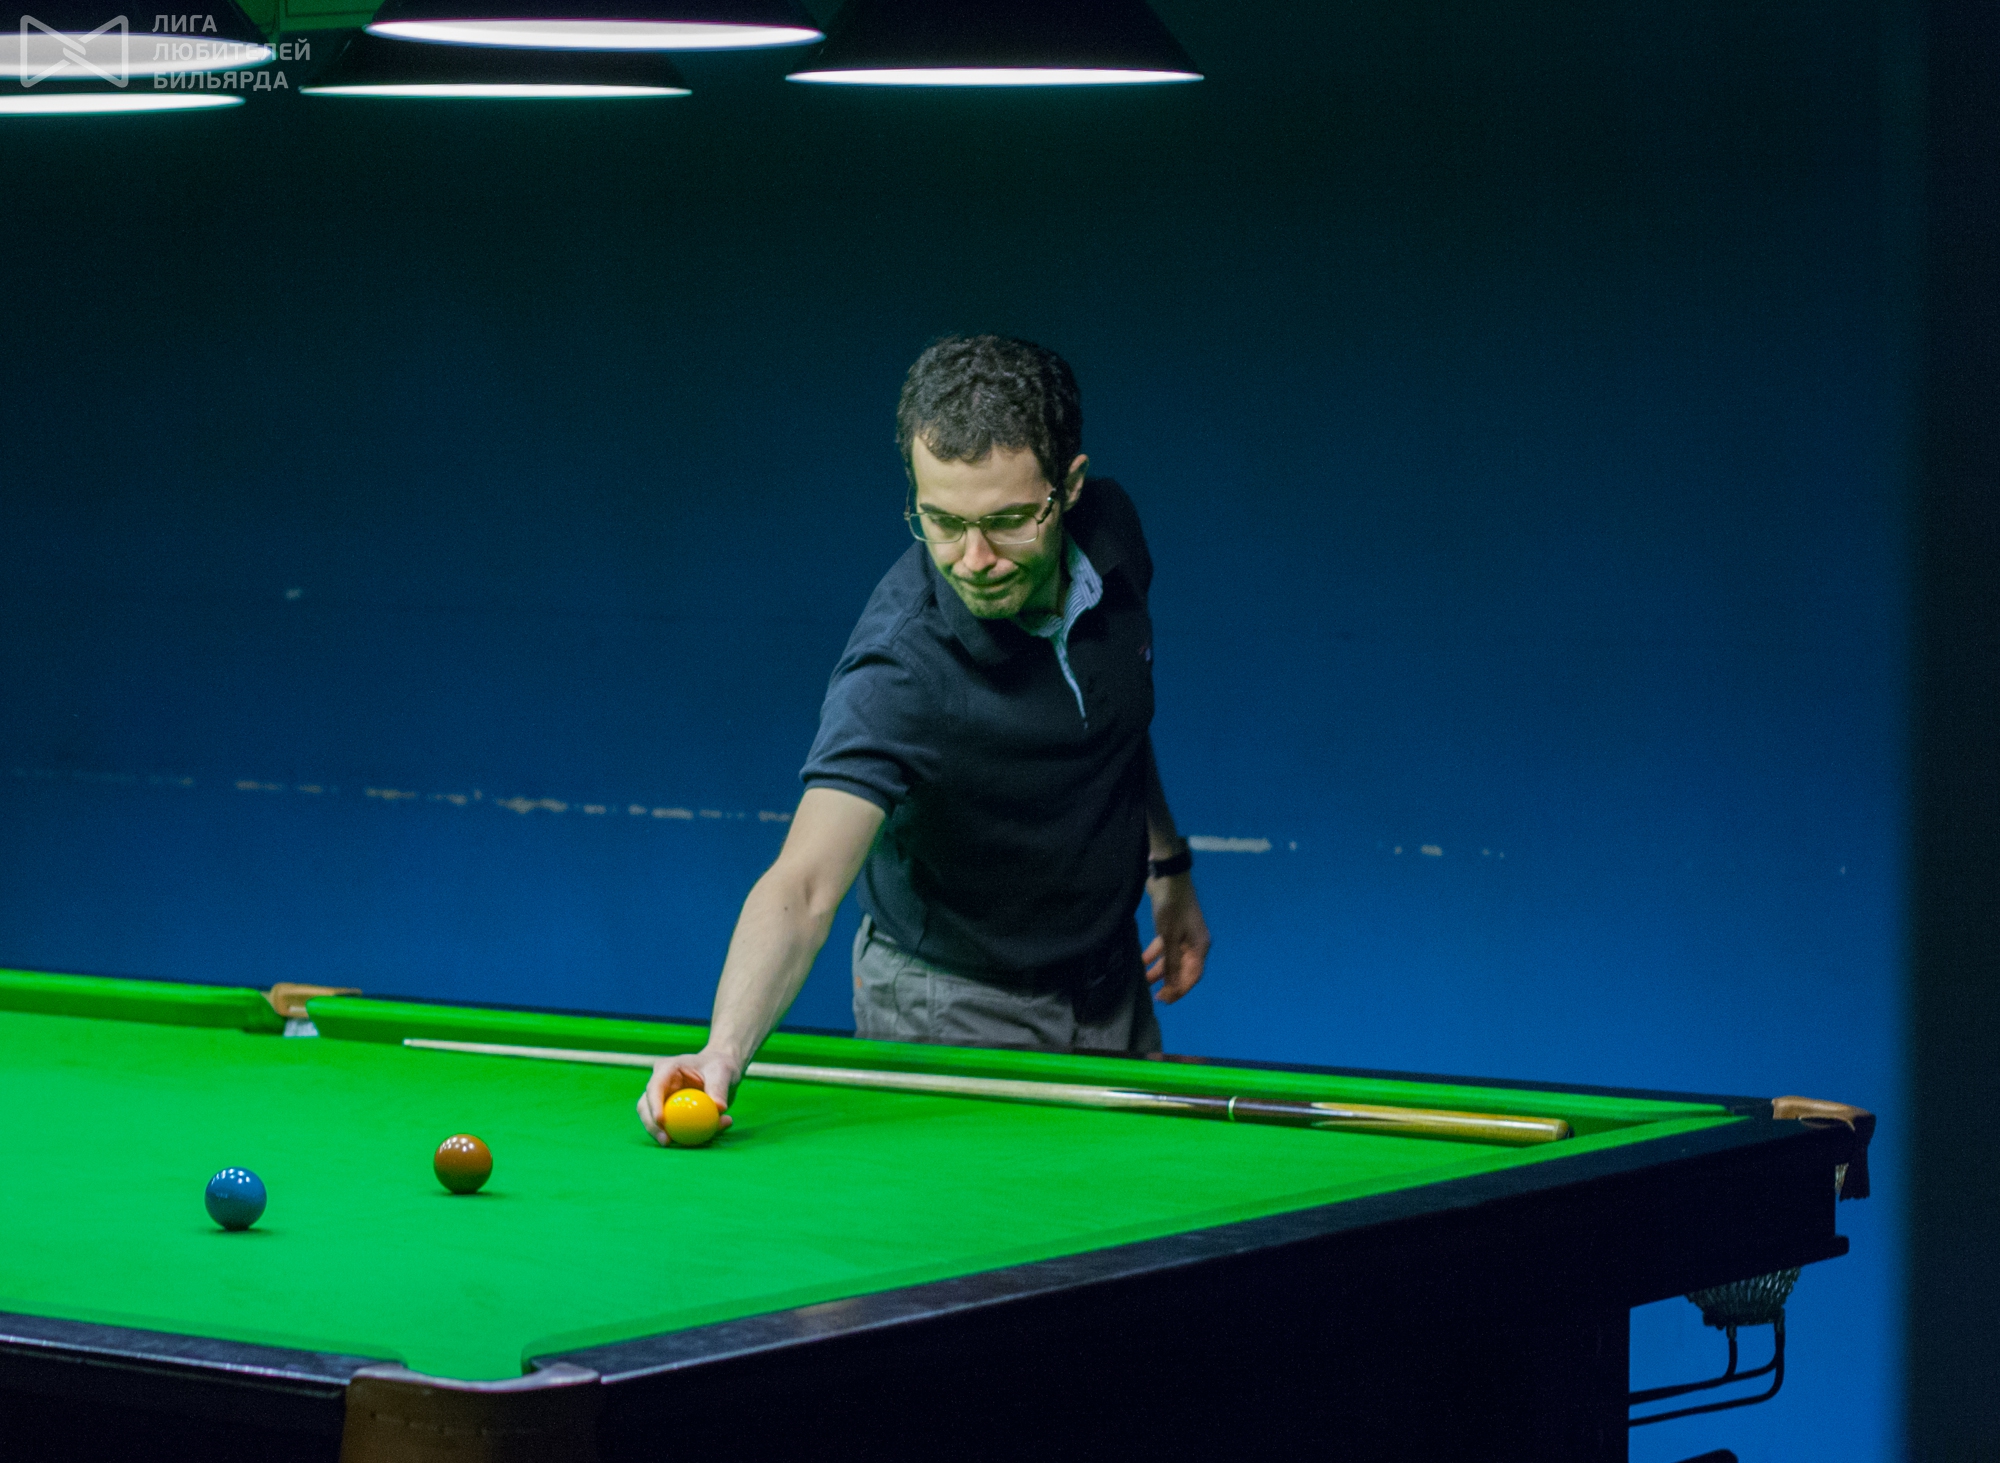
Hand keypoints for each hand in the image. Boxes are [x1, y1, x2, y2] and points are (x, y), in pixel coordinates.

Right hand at [637, 1049, 740, 1145]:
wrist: (722, 1073)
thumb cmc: (720, 1066)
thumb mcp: (723, 1072)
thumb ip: (719, 1088)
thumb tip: (720, 1108)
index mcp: (667, 1069)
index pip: (655, 1087)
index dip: (653, 1104)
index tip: (661, 1121)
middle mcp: (661, 1084)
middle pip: (646, 1106)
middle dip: (652, 1125)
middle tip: (666, 1141)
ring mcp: (663, 1099)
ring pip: (654, 1120)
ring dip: (664, 1134)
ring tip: (684, 1143)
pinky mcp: (670, 1112)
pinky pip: (672, 1128)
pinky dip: (684, 1135)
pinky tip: (707, 1135)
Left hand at [1143, 873, 1210, 1003]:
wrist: (1167, 877)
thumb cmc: (1172, 908)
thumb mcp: (1170, 938)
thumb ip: (1172, 963)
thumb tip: (1174, 987)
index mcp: (1199, 946)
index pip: (1193, 976)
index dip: (1179, 990)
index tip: (1163, 999)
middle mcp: (1193, 943)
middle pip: (1182, 969)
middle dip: (1168, 982)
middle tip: (1152, 994)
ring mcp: (1182, 935)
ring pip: (1171, 959)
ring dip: (1158, 970)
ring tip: (1142, 980)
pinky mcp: (1171, 928)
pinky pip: (1164, 948)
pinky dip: (1154, 955)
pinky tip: (1140, 961)